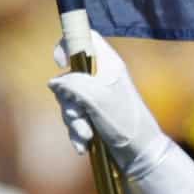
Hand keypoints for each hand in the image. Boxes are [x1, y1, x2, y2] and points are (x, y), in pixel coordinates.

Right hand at [48, 31, 171, 178]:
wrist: (139, 155)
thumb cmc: (126, 123)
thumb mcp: (98, 100)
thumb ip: (74, 85)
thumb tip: (54, 81)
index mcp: (109, 65)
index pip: (86, 39)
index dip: (69, 44)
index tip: (61, 63)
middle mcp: (102, 78)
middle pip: (68, 76)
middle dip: (69, 101)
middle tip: (81, 116)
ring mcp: (96, 97)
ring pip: (68, 100)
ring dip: (74, 121)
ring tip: (87, 135)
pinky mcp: (93, 115)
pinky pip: (73, 118)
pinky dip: (76, 132)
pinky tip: (84, 145)